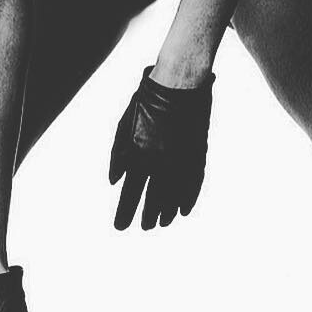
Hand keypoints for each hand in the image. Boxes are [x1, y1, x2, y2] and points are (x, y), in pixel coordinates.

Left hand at [108, 64, 214, 229]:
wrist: (178, 83)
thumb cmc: (145, 102)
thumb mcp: (123, 126)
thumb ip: (117, 156)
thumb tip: (114, 181)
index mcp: (138, 155)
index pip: (131, 193)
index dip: (125, 212)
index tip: (121, 227)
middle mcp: (160, 162)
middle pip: (153, 199)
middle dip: (147, 216)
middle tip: (144, 227)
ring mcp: (180, 159)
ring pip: (174, 195)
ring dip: (167, 211)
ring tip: (162, 223)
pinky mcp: (197, 154)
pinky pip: (193, 183)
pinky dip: (187, 198)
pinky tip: (183, 210)